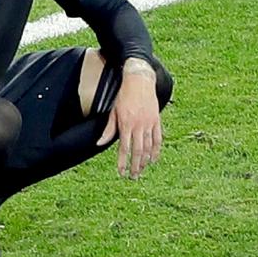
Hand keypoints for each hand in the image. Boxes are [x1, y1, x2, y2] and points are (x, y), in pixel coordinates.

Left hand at [97, 58, 161, 177]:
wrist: (139, 80)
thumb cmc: (124, 96)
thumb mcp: (113, 111)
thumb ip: (108, 129)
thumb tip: (99, 144)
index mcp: (126, 124)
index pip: (124, 148)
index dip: (122, 162)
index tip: (121, 173)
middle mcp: (138, 125)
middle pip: (137, 151)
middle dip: (135, 166)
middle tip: (133, 177)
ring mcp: (149, 123)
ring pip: (148, 147)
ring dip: (145, 161)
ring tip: (141, 170)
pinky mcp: (156, 120)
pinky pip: (158, 139)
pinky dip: (156, 150)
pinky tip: (153, 159)